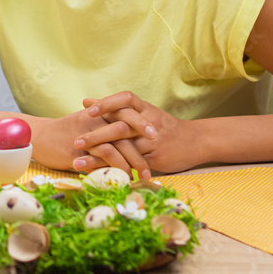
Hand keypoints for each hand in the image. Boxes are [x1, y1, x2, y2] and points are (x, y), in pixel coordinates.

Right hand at [26, 110, 150, 174]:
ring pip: (116, 146)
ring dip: (133, 162)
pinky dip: (116, 168)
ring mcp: (86, 134)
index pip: (125, 112)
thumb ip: (104, 124)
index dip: (142, 123)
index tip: (156, 136)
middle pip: (125, 128)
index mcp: (98, 112)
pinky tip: (125, 178)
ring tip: (144, 175)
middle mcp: (94, 120)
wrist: (39, 136)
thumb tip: (126, 133)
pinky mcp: (78, 150)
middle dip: (143, 144)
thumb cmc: (64, 131)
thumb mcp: (86, 122)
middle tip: (156, 160)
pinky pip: (102, 158)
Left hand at [72, 91, 200, 175]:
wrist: (196, 141)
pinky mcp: (155, 158)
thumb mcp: (143, 112)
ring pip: (124, 149)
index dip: (107, 103)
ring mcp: (152, 141)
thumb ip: (115, 108)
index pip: (125, 100)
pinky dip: (114, 168)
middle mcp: (148, 123)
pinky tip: (98, 174)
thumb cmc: (163, 126)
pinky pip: (132, 164)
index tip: (87, 110)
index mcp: (145, 109)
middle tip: (76, 141)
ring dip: (99, 157)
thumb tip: (86, 101)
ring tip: (78, 162)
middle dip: (97, 135)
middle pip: (121, 126)